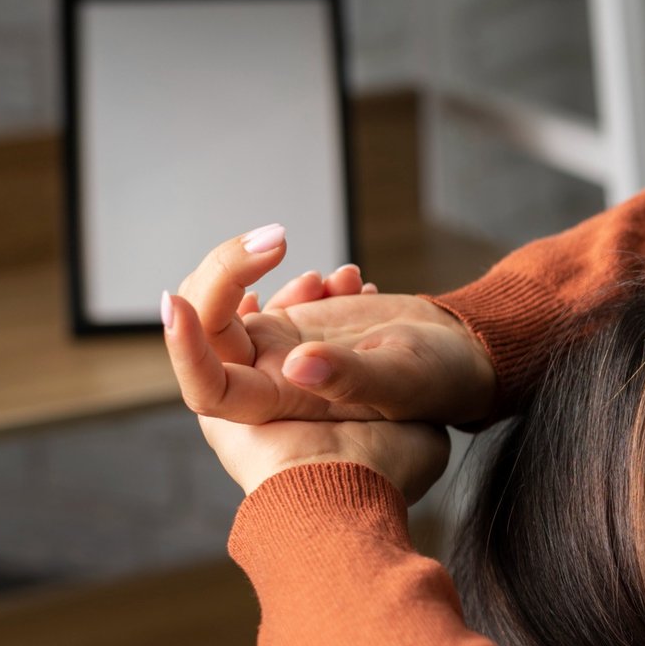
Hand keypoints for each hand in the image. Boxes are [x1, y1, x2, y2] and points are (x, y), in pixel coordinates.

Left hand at [163, 224, 462, 500]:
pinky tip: (348, 281)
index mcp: (284, 406)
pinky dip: (301, 280)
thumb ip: (351, 378)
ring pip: (235, 304)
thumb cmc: (439, 388)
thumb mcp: (402, 385)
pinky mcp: (303, 326)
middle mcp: (273, 381)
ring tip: (338, 278)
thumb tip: (298, 363)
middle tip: (276, 239)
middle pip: (211, 326)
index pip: (208, 387)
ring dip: (267, 271)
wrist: (468, 366)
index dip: (183, 349)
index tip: (175, 302)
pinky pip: (273, 297)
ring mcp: (284, 352)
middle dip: (228, 273)